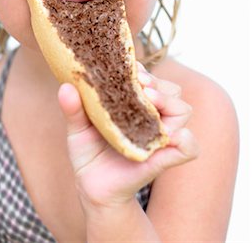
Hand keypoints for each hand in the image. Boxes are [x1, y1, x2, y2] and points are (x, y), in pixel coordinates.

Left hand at [58, 64, 198, 212]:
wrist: (91, 187)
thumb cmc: (88, 152)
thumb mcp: (77, 129)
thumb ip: (73, 109)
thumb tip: (66, 87)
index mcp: (133, 103)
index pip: (149, 79)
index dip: (143, 71)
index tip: (131, 69)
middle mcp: (150, 116)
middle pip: (170, 89)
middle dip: (157, 83)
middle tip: (141, 85)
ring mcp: (159, 137)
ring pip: (182, 110)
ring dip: (169, 102)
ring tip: (150, 101)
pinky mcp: (163, 159)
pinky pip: (189, 147)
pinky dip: (185, 140)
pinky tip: (169, 135)